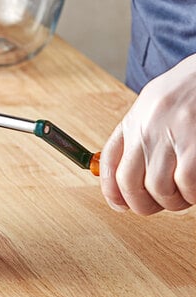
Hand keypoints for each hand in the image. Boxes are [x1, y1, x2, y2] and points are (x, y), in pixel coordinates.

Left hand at [100, 54, 195, 213]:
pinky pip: (187, 185)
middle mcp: (145, 129)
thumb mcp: (155, 106)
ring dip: (173, 202)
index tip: (120, 205)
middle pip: (128, 183)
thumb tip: (129, 175)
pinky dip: (192, 194)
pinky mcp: (194, 146)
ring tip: (184, 195)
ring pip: (159, 189)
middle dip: (142, 204)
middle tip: (159, 205)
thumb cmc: (190, 91)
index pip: (109, 163)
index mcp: (134, 120)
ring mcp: (169, 137)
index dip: (111, 191)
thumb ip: (140, 136)